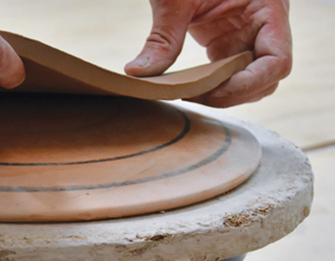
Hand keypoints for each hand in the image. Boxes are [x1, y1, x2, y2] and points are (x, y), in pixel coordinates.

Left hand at [125, 0, 291, 106]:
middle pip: (267, 78)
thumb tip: (137, 73)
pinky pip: (232, 75)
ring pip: (253, 82)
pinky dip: (215, 87)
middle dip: (234, 94)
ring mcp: (249, 36)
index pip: (278, 61)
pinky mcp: (230, 44)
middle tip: (194, 96)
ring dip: (226, 95)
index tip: (214, 90)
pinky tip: (190, 88)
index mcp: (268, 8)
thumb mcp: (175, 0)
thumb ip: (162, 38)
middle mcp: (266, 26)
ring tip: (190, 93)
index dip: (250, 83)